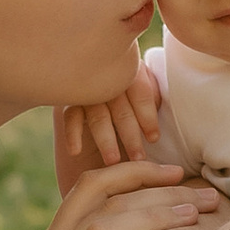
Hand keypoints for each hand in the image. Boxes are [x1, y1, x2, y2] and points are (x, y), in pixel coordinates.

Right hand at [55, 61, 162, 191]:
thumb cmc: (132, 86)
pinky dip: (73, 134)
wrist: (96, 67)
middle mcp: (108, 77)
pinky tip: (76, 151)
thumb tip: (159, 128)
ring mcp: (88, 89)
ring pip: (99, 117)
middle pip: (121, 109)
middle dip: (131, 136)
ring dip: (106, 140)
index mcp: (131, 70)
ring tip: (113, 161)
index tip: (154, 139)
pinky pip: (71, 117)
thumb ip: (152, 97)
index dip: (148, 117)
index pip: (141, 94)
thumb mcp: (146, 84)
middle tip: (138, 158)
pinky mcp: (70, 100)